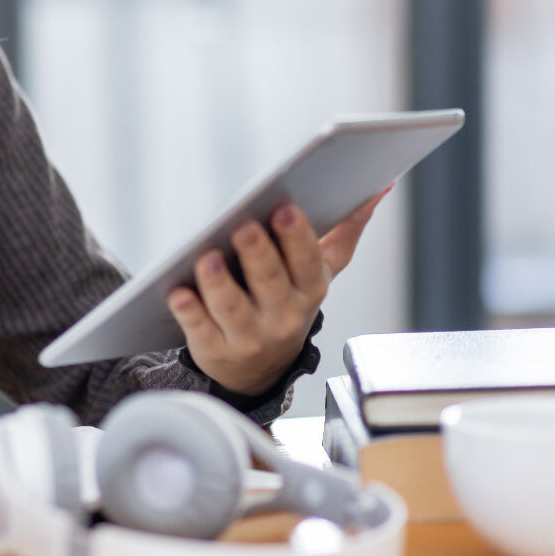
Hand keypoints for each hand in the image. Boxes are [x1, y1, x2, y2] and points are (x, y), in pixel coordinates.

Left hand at [169, 186, 391, 395]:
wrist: (259, 368)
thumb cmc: (286, 302)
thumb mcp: (318, 271)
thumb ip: (345, 231)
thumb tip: (379, 188)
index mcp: (309, 288)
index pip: (305, 260)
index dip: (295, 236)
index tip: (284, 207)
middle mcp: (282, 315)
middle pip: (270, 282)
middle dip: (258, 253)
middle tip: (243, 226)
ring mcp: (248, 336)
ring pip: (233, 308)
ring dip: (219, 283)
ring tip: (206, 258)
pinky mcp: (215, 349)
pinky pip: (200, 330)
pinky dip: (190, 312)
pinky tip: (178, 292)